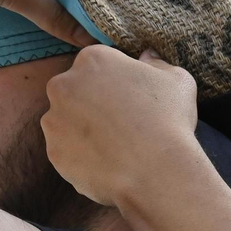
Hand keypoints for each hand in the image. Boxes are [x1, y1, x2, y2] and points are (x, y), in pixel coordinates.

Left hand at [44, 46, 201, 207]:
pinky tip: (106, 164)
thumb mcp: (177, 81)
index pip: (99, 66)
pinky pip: (66, 152)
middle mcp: (64, 86)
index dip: (116, 83)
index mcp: (93, 60)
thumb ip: (157, 63)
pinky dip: (82, 158)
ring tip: (113, 147)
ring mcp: (54, 121)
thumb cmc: (170, 121)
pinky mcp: (53, 153)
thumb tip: (147, 57)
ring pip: (66, 122)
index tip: (131, 99)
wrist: (156, 173)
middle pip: (75, 91)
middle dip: (92, 104)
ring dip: (83, 130)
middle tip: (120, 124)